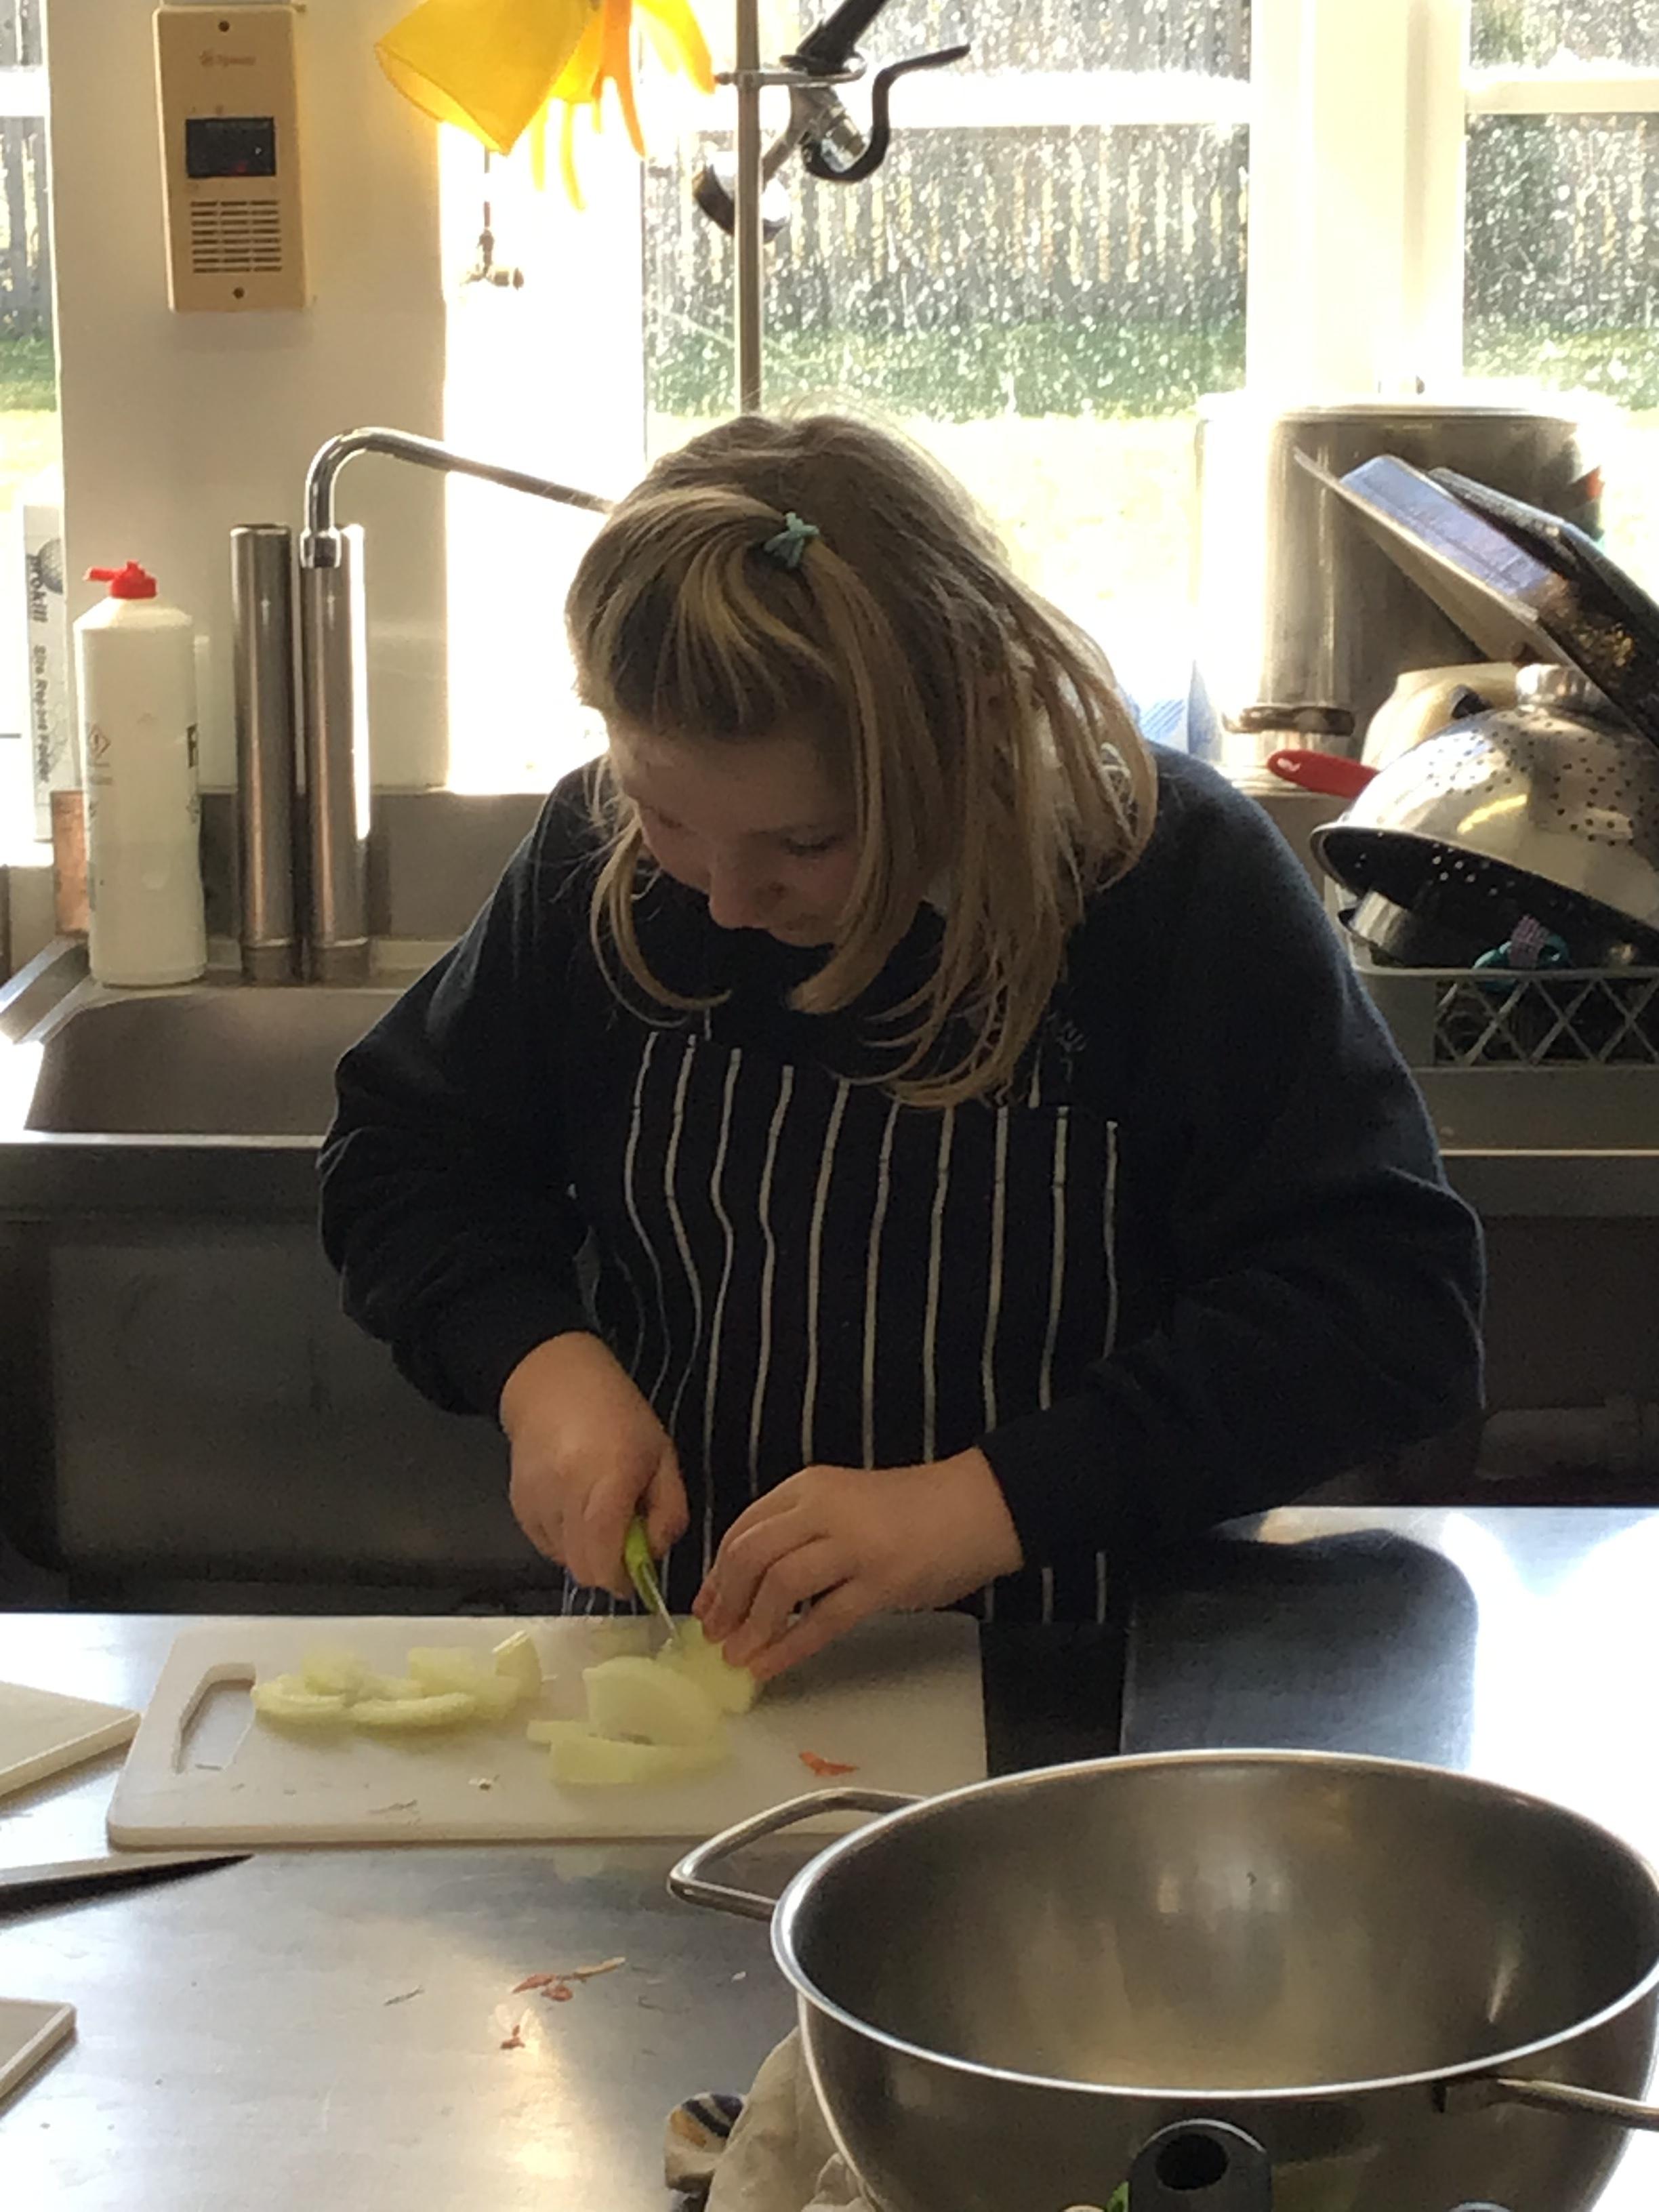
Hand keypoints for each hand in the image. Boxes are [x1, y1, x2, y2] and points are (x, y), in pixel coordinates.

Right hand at [498, 1333, 687, 1596]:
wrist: (554, 1384)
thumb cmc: (619, 1415)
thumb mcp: (662, 1455)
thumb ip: (668, 1510)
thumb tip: (653, 1554)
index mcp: (610, 1479)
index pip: (606, 1559)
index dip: (623, 1580)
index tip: (637, 1574)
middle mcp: (568, 1495)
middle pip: (584, 1570)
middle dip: (607, 1570)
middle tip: (623, 1544)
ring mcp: (538, 1502)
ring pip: (564, 1560)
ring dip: (586, 1552)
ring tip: (598, 1515)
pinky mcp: (518, 1505)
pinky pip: (545, 1545)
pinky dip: (564, 1540)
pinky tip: (575, 1510)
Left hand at [693, 1449, 1021, 1680]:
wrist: (978, 1506)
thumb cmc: (911, 1510)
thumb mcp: (843, 1505)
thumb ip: (801, 1533)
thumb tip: (748, 1586)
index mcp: (808, 1487)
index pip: (743, 1528)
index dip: (716, 1573)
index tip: (705, 1606)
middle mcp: (823, 1509)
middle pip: (751, 1555)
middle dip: (725, 1601)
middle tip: (715, 1635)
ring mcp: (853, 1544)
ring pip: (781, 1585)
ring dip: (752, 1626)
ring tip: (737, 1656)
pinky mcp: (881, 1581)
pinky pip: (823, 1620)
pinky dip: (789, 1647)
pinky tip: (770, 1667)